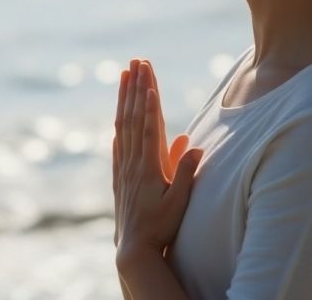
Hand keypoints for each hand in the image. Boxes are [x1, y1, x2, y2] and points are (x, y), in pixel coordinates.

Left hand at [113, 59, 203, 258]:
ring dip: (124, 99)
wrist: (134, 249)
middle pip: (133, 118)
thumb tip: (194, 143)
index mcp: (149, 166)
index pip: (150, 126)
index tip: (148, 79)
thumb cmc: (161, 226)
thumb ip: (186, 172)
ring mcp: (124, 169)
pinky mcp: (120, 178)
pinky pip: (118, 146)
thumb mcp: (180, 201)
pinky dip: (119, 128)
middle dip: (136, 88)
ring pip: (123, 126)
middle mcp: (133, 162)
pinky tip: (118, 120)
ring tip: (124, 76)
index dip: (149, 102)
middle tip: (137, 62)